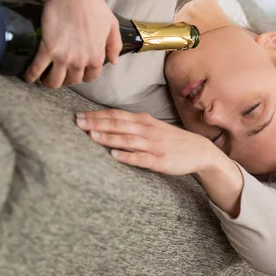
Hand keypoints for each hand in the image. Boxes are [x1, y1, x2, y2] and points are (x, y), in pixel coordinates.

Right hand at [24, 0, 121, 87]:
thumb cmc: (94, 6)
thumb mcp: (112, 26)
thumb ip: (114, 46)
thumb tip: (113, 61)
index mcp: (96, 56)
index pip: (90, 76)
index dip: (83, 76)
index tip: (77, 73)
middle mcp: (80, 61)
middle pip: (72, 80)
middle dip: (66, 80)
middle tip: (60, 74)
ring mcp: (63, 57)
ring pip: (54, 81)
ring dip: (49, 82)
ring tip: (44, 79)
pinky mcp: (47, 49)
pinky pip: (37, 68)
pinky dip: (32, 75)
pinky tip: (29, 77)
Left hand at [75, 109, 223, 174]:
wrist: (198, 150)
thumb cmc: (169, 139)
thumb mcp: (150, 126)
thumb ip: (131, 124)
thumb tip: (106, 123)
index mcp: (142, 120)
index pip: (115, 115)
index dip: (97, 115)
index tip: (79, 115)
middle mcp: (146, 130)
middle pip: (118, 124)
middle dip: (96, 123)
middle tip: (77, 122)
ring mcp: (153, 145)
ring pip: (127, 140)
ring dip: (109, 137)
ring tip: (91, 136)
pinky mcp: (159, 160)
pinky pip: (141, 158)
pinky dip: (127, 157)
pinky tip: (114, 156)